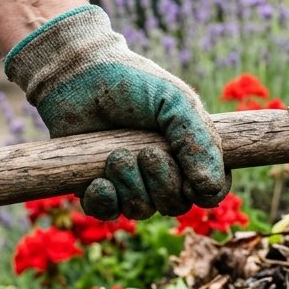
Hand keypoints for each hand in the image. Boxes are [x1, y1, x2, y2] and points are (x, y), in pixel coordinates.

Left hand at [4, 5, 228, 219]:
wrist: (78, 74)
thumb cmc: (133, 83)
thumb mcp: (175, 102)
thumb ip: (198, 141)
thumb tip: (211, 187)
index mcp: (188, 152)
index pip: (210, 191)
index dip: (206, 193)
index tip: (191, 182)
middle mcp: (161, 173)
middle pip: (175, 206)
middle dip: (162, 182)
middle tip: (146, 152)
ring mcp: (128, 182)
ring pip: (141, 210)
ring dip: (131, 185)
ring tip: (117, 154)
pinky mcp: (95, 186)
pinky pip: (106, 213)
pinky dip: (105, 201)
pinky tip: (99, 181)